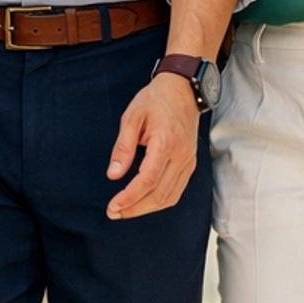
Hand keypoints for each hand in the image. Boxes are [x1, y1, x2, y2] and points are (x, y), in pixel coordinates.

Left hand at [106, 74, 199, 219]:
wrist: (183, 90)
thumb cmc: (155, 100)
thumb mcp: (132, 117)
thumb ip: (123, 147)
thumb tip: (113, 175)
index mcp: (166, 142)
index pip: (148, 180)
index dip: (130, 198)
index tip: (113, 206)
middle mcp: (181, 156)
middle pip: (160, 195)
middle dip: (135, 208)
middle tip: (114, 212)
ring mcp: (189, 161)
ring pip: (170, 197)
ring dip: (147, 208)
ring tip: (126, 210)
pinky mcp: (190, 164)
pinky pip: (177, 191)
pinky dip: (160, 201)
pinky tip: (144, 201)